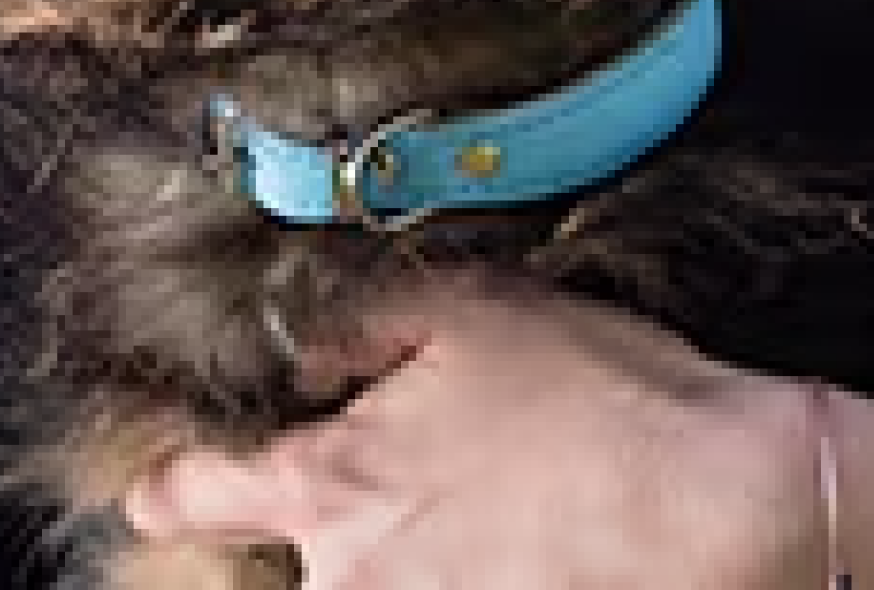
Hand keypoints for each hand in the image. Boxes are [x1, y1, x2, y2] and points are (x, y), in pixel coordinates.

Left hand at [124, 270, 826, 589]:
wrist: (724, 501)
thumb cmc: (602, 398)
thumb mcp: (467, 311)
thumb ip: (357, 329)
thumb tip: (305, 356)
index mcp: (329, 485)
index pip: (200, 493)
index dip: (169, 490)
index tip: (149, 498)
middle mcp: (354, 577)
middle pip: (309, 555)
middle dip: (352, 519)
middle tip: (442, 478)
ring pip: (378, 586)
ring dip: (419, 554)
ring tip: (506, 506)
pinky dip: (469, 570)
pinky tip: (527, 541)